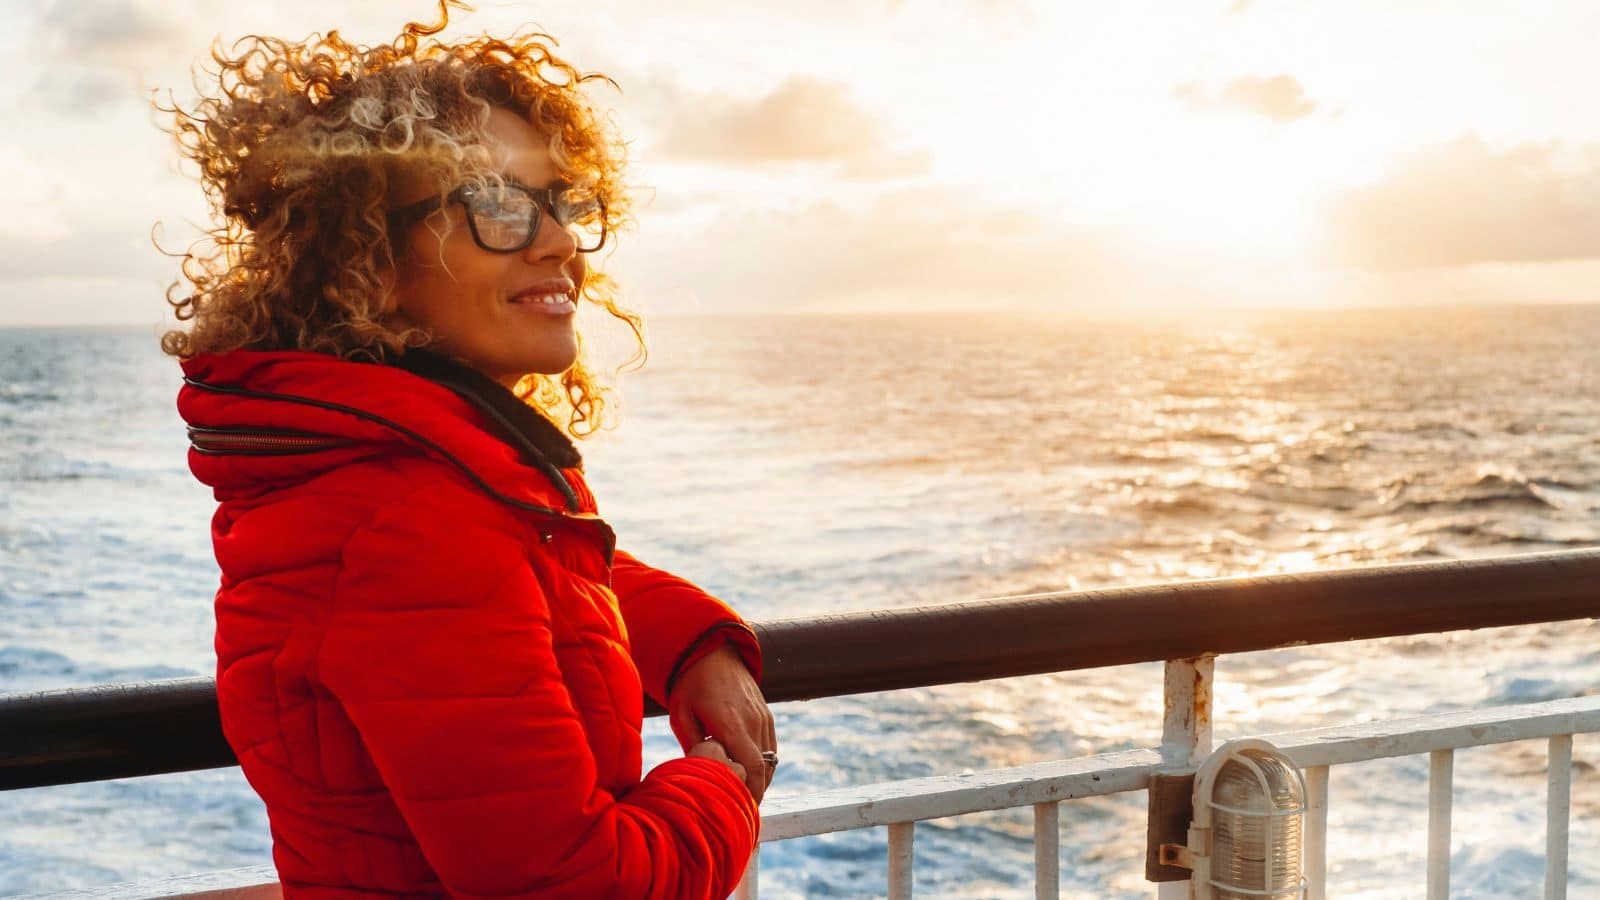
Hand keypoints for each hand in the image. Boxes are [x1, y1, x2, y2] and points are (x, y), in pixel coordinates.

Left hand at [668, 643, 776, 801]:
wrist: (713, 651)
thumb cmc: (690, 684)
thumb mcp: (681, 715)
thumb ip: (693, 746)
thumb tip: (701, 774)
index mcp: (731, 723)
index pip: (751, 768)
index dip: (750, 793)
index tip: (741, 810)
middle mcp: (753, 721)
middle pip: (764, 769)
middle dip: (756, 792)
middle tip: (742, 810)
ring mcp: (763, 717)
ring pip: (770, 760)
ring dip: (761, 780)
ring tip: (745, 796)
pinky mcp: (766, 714)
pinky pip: (771, 746)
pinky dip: (764, 764)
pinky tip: (751, 775)